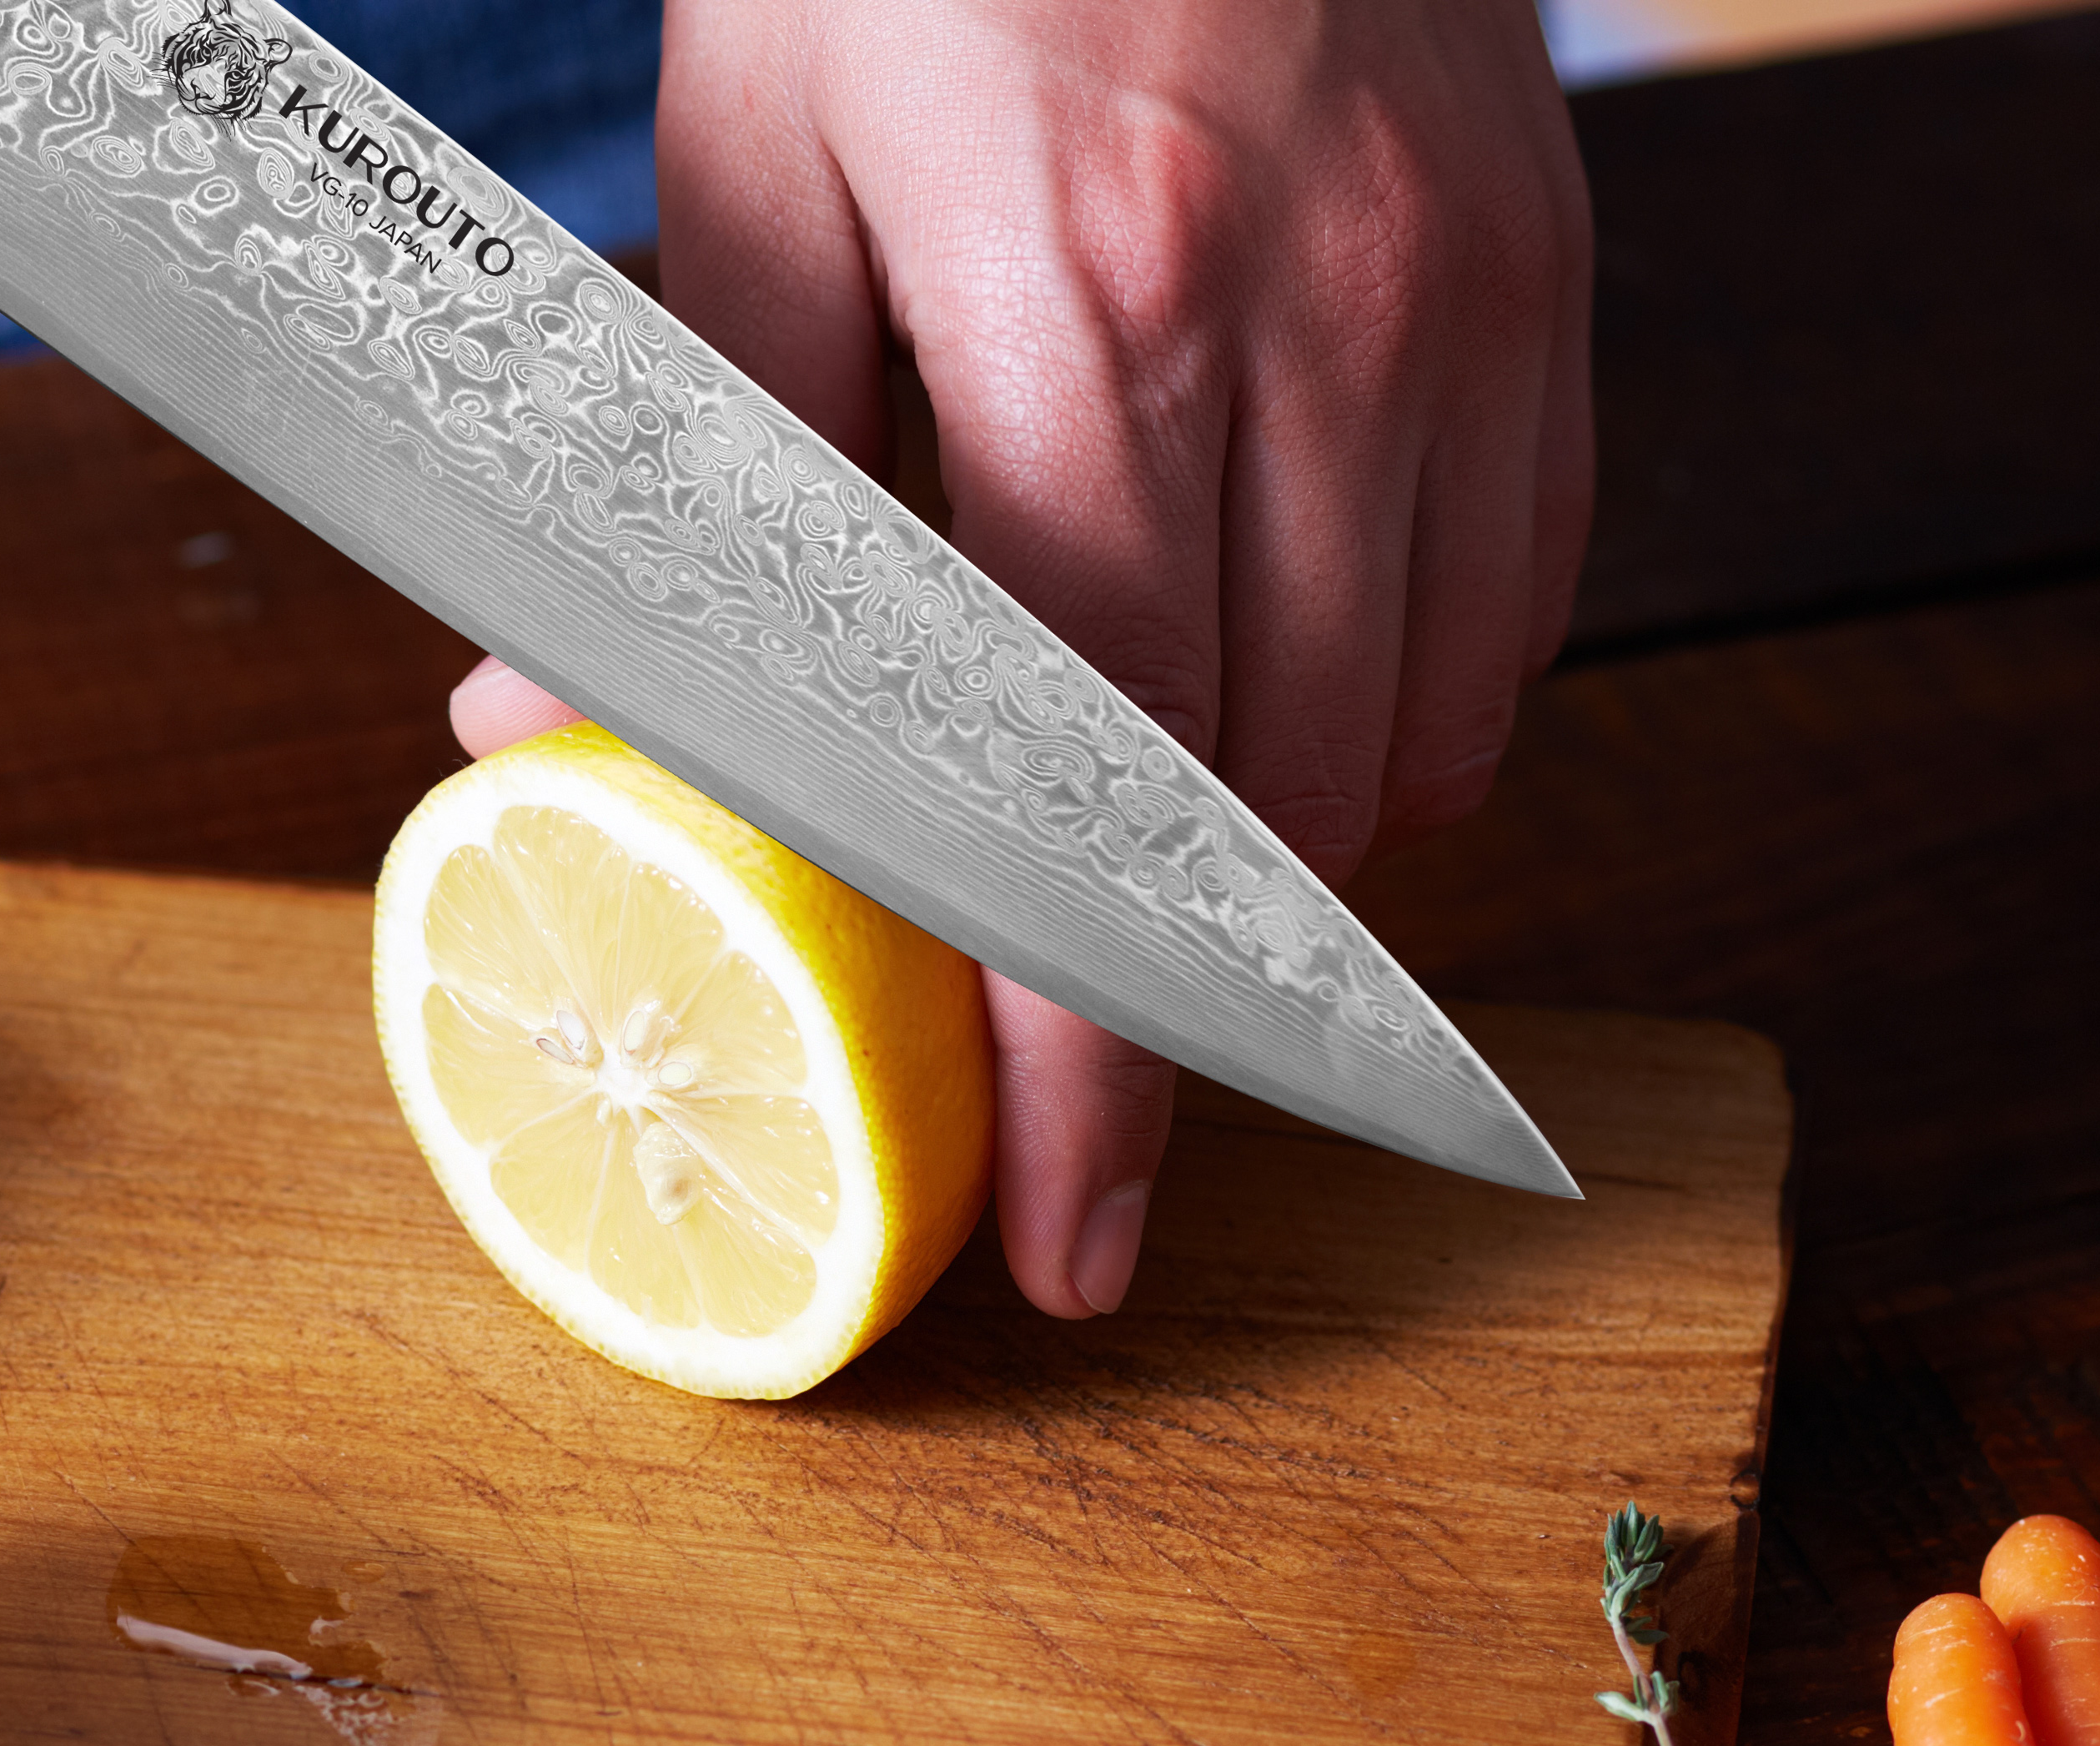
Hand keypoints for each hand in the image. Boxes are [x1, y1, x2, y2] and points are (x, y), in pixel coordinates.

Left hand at [458, 0, 1592, 1317]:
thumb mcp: (752, 152)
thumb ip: (693, 471)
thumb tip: (551, 740)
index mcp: (1078, 307)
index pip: (1090, 792)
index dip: (1086, 1059)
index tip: (1069, 1238)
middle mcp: (1315, 326)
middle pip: (1271, 812)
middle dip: (1175, 1022)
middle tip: (1086, 1142)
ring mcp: (1466, 300)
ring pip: (1416, 735)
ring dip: (1276, 876)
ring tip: (1146, 907)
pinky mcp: (1547, 271)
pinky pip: (1522, 600)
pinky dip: (1409, 722)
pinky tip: (1288, 732)